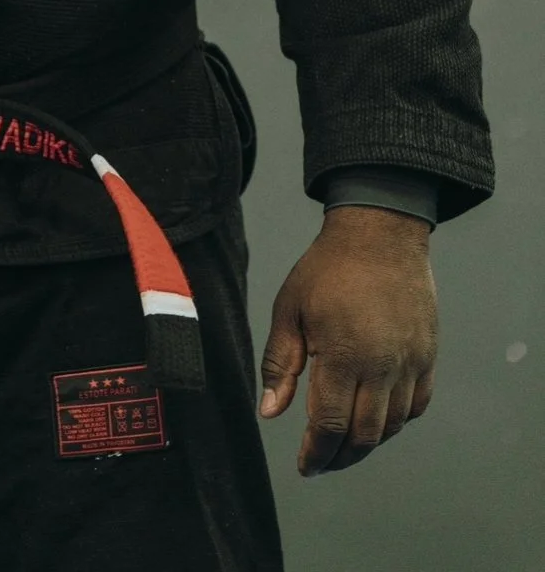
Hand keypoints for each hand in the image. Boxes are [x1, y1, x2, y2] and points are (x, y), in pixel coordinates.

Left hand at [259, 207, 436, 476]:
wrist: (380, 233)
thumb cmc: (329, 267)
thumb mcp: (290, 308)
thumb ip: (280, 362)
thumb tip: (270, 411)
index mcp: (344, 355)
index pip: (330, 425)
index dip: (316, 454)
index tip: (305, 466)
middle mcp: (382, 366)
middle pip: (364, 436)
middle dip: (340, 458)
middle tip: (321, 462)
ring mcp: (410, 363)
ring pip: (392, 426)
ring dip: (367, 443)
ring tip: (344, 445)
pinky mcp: (427, 356)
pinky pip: (416, 406)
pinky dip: (397, 422)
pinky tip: (377, 420)